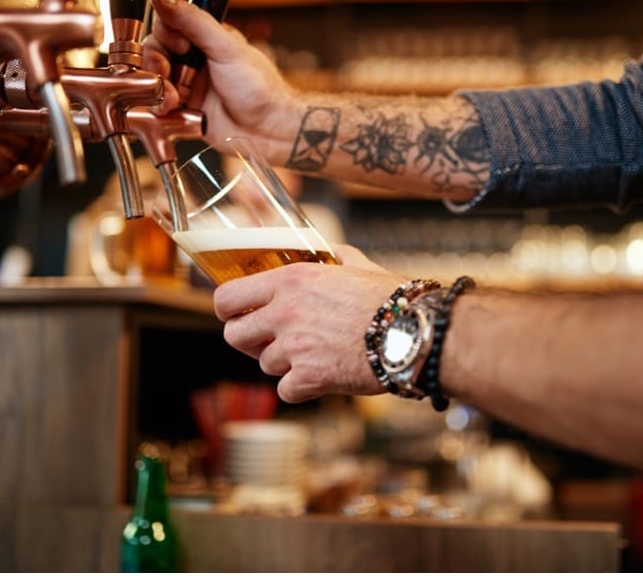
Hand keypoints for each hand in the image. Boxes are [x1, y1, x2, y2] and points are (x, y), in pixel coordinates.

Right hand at [142, 0, 299, 155]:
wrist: (271, 129)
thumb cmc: (260, 88)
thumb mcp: (225, 47)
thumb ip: (193, 21)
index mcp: (205, 41)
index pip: (168, 27)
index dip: (165, 36)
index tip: (180, 46)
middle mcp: (195, 62)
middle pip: (156, 54)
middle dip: (157, 63)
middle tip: (168, 72)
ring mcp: (190, 88)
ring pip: (155, 81)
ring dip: (158, 88)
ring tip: (175, 97)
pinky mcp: (186, 113)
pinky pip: (160, 107)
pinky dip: (160, 107)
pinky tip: (173, 109)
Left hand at [213, 245, 401, 402]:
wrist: (414, 333)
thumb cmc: (392, 300)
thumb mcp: (360, 266)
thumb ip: (338, 257)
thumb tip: (333, 251)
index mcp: (291, 280)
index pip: (228, 298)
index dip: (228, 310)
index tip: (238, 315)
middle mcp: (285, 312)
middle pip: (234, 335)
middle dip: (249, 341)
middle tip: (269, 341)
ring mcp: (294, 347)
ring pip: (264, 364)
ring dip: (284, 364)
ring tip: (314, 356)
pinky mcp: (309, 378)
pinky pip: (286, 390)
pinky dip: (301, 388)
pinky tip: (322, 377)